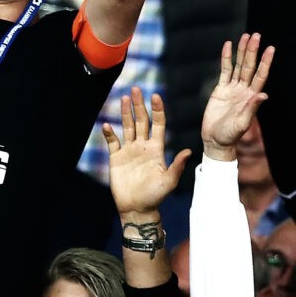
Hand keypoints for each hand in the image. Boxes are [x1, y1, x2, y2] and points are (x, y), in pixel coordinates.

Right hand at [101, 88, 190, 219]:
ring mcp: (129, 151)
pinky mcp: (116, 158)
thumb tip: (189, 151)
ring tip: (123, 98)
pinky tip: (107, 125)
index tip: (156, 96)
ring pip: (128, 127)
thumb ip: (177, 165)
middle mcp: (143, 146)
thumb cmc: (156, 196)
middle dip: (139, 105)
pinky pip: (112, 142)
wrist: (138, 208)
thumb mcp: (169, 181)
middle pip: (141, 121)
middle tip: (136, 89)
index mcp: (157, 149)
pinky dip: (109, 133)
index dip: (157, 110)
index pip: (158, 124)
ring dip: (125, 113)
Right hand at [200, 34, 273, 158]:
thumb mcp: (242, 123)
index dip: (265, 62)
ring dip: (242, 51)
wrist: (215, 140)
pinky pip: (224, 70)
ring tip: (245, 37)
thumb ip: (252, 108)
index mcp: (251, 97)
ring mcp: (232, 88)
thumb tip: (263, 94)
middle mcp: (243, 90)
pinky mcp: (220, 89)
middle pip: (249, 66)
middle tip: (256, 35)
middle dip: (252, 51)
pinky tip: (228, 46)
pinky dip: (226, 59)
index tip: (270, 48)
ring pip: (238, 66)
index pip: (260, 75)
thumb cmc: (230, 135)